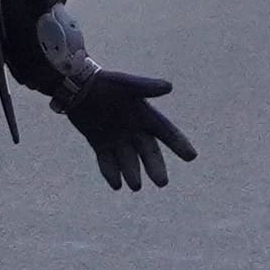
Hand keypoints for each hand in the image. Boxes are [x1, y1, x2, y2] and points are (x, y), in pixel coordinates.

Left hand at [54, 66, 194, 194]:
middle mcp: (133, 130)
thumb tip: (169, 87)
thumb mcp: (126, 85)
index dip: (179, 143)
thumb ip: (146, 87)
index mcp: (144, 115)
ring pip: (128, 160)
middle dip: (155, 167)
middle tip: (161, 182)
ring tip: (136, 186)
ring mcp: (117, 138)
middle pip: (148, 152)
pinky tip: (116, 185)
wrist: (78, 86)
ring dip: (132, 173)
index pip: (166, 132)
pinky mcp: (99, 144)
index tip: (191, 156)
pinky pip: (107, 162)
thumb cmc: (105, 83)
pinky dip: (111, 173)